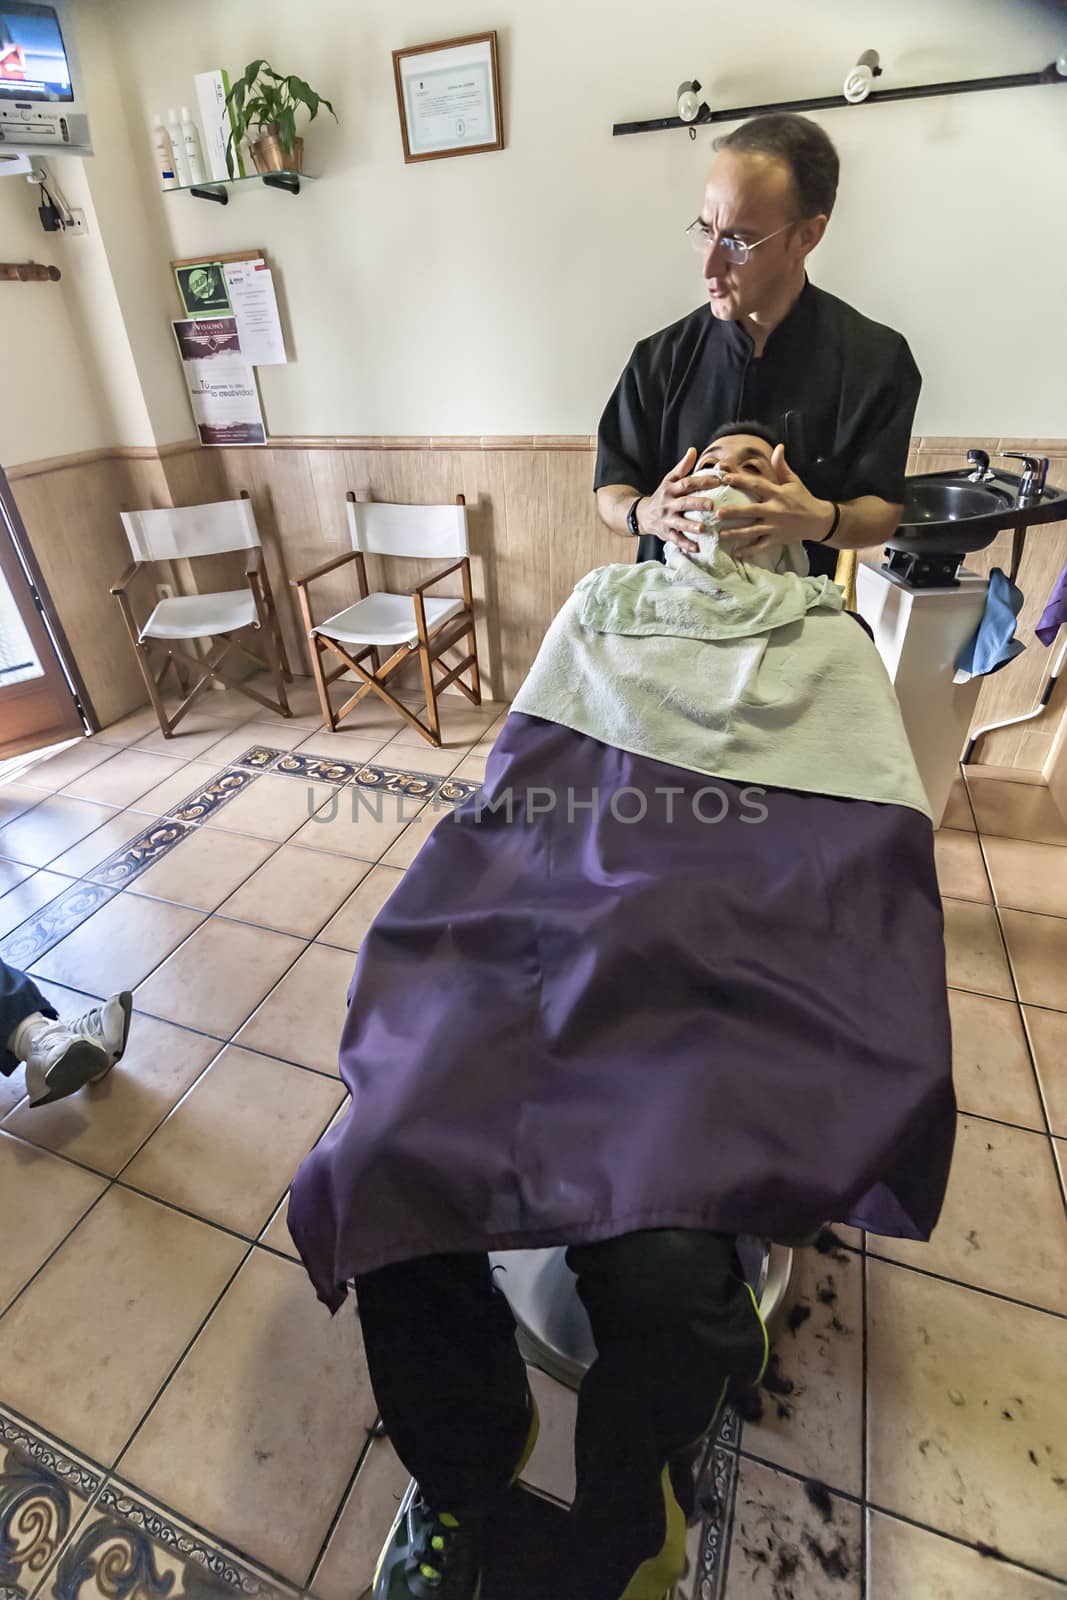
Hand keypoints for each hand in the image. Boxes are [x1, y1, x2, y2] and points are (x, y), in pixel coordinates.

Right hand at [636, 448, 722, 553]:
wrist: (642, 515)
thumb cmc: (662, 495)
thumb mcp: (669, 480)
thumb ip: (682, 467)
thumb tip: (693, 450)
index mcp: (671, 489)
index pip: (687, 483)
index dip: (701, 481)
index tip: (718, 481)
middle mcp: (668, 504)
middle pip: (684, 502)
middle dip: (697, 504)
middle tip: (712, 505)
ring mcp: (666, 520)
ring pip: (679, 523)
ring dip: (690, 526)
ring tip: (703, 529)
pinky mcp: (666, 533)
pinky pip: (676, 539)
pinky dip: (686, 545)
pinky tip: (697, 548)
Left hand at [714, 445, 833, 553]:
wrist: (818, 521)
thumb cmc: (802, 499)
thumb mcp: (793, 481)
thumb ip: (781, 467)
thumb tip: (778, 447)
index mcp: (778, 494)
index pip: (757, 485)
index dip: (741, 481)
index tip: (725, 477)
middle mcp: (775, 510)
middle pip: (751, 511)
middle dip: (734, 512)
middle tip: (718, 513)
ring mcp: (775, 527)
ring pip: (753, 531)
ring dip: (736, 534)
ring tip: (720, 535)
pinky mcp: (776, 539)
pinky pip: (760, 546)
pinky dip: (749, 551)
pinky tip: (736, 553)